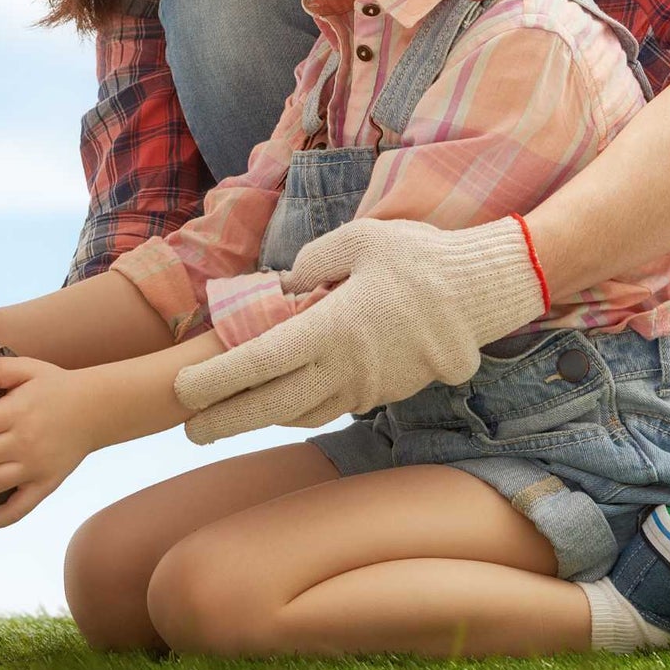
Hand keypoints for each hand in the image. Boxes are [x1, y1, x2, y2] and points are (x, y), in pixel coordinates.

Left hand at [174, 216, 544, 443]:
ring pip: (303, 412)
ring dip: (261, 418)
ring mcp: (370, 387)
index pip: (261, 362)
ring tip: (223, 420)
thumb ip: (314, 263)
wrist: (486, 291)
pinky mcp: (388, 392)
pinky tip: (278, 402)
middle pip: (274, 405)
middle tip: (187, 429)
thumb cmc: (421, 257)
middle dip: (226, 419)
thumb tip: (282, 287)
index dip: (217, 380)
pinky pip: (332, 406)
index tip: (183, 389)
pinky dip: (298, 408)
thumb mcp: (360, 239)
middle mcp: (348, 368)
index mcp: (334, 328)